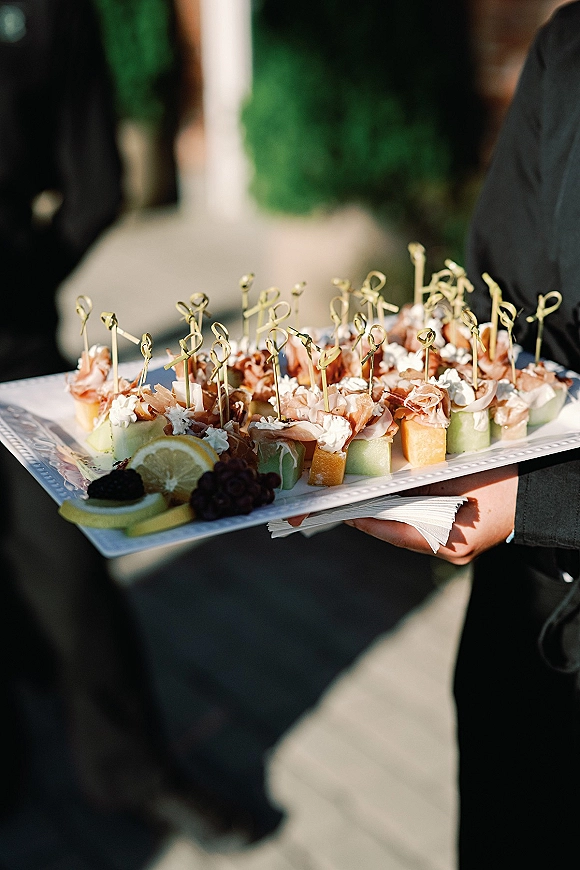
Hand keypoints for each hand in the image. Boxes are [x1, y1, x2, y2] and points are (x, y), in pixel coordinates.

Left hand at [345, 465, 517, 564]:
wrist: (538, 493)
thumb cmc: (501, 483)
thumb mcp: (456, 479)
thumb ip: (421, 486)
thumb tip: (387, 486)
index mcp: (447, 541)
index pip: (395, 533)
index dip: (368, 522)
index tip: (346, 513)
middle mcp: (450, 551)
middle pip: (402, 534)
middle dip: (378, 518)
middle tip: (353, 504)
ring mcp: (458, 550)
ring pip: (415, 533)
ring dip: (396, 517)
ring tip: (371, 501)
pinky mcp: (463, 543)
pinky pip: (430, 531)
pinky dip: (415, 516)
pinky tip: (402, 503)